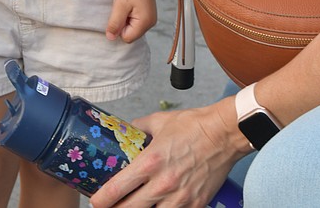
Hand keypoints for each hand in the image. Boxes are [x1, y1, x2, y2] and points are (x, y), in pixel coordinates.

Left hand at [90, 98, 248, 206]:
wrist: (224, 133)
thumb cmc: (194, 126)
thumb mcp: (160, 121)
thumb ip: (140, 128)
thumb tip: (127, 131)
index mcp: (151, 161)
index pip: (118, 188)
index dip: (102, 199)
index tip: (95, 201)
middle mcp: (163, 183)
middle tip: (110, 206)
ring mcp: (180, 197)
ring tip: (134, 206)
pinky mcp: (195, 205)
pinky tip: (158, 206)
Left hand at [106, 0, 156, 42]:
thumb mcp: (119, 6)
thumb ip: (115, 23)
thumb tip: (110, 38)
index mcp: (145, 23)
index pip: (127, 38)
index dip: (119, 28)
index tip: (120, 13)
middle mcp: (151, 24)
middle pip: (131, 35)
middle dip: (123, 24)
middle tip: (123, 8)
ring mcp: (151, 19)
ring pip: (133, 29)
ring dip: (126, 20)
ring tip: (127, 6)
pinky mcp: (149, 15)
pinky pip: (136, 23)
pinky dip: (131, 17)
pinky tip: (131, 6)